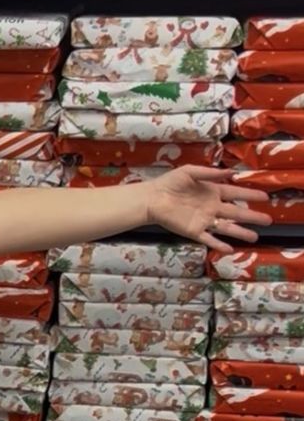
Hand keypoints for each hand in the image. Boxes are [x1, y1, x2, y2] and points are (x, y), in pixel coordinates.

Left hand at [146, 165, 272, 253]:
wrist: (151, 199)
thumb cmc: (169, 183)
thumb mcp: (190, 172)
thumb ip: (210, 173)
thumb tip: (231, 171)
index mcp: (212, 192)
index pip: (235, 194)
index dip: (250, 195)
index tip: (265, 197)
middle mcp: (211, 207)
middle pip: (236, 213)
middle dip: (252, 216)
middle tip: (268, 219)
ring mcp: (204, 220)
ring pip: (226, 228)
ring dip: (240, 233)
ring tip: (255, 237)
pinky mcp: (194, 231)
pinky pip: (209, 239)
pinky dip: (219, 244)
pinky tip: (230, 249)